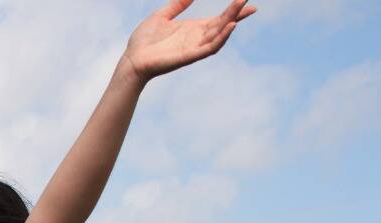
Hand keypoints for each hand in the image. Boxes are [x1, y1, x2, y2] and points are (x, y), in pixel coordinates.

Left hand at [121, 0, 255, 82]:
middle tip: (248, 1)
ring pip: (218, 35)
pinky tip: (229, 26)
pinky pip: (209, 48)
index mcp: (192, 29)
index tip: (247, 1)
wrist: (131, 59)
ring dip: (231, 22)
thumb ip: (176, 5)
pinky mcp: (189, 56)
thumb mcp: (161, 16)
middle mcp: (196, 38)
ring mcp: (194, 48)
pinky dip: (221, 38)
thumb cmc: (143, 41)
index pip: (218, 19)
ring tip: (240, 8)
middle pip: (222, 25)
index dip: (233, 11)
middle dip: (235, 13)